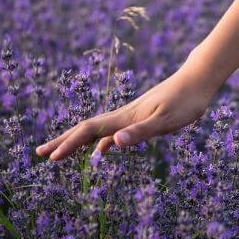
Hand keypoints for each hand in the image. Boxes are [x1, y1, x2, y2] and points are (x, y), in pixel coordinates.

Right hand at [36, 61, 216, 160]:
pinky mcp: (142, 117)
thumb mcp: (166, 120)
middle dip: (63, 142)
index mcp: (125, 117)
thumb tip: (113, 144)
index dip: (68, 144)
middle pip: (86, 130)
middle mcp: (124, 115)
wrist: (198, 79)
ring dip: (78, 142)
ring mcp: (131, 116)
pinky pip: (113, 133)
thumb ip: (141, 132)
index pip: (89, 131)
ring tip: (61, 154)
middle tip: (40, 154)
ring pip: (97, 131)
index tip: (51, 159)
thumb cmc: (186, 100)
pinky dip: (101, 143)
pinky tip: (101, 151)